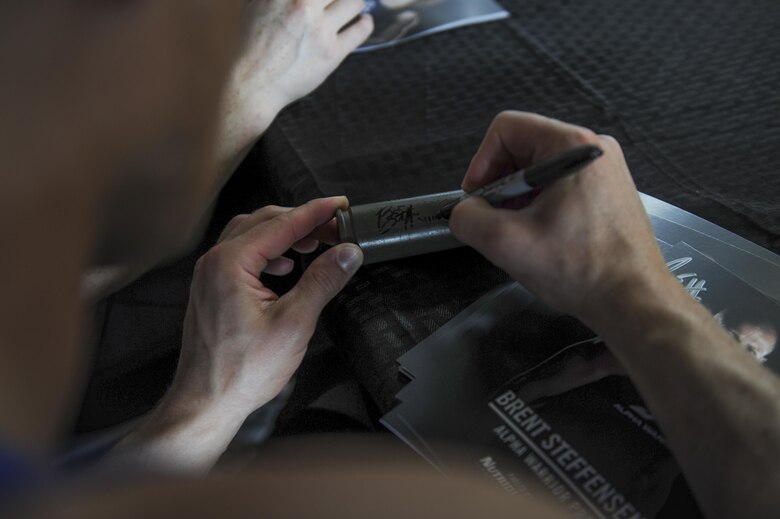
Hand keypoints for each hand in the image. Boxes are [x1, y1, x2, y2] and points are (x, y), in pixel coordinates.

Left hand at [169, 197, 362, 418]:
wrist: (205, 402)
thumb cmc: (241, 371)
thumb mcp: (294, 323)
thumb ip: (322, 281)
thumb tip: (347, 252)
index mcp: (229, 263)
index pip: (281, 224)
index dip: (315, 213)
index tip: (340, 205)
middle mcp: (214, 263)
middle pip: (263, 222)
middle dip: (301, 221)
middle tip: (334, 227)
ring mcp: (210, 276)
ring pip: (251, 236)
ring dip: (284, 234)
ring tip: (314, 243)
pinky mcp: (213, 290)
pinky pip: (241, 255)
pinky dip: (268, 252)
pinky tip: (285, 266)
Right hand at [221, 0, 372, 145]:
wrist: (254, 83)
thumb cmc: (251, 45)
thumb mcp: (255, 4)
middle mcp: (305, 6)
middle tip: (336, 1)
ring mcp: (321, 30)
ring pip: (354, 2)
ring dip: (356, 1)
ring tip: (355, 4)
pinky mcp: (332, 53)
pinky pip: (360, 31)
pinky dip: (365, 23)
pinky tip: (364, 20)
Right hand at [449, 112, 667, 319]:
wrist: (634, 302)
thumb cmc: (579, 269)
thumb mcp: (506, 243)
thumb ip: (468, 218)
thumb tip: (465, 211)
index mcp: (573, 145)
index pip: (506, 128)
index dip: (481, 162)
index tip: (477, 199)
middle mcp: (593, 148)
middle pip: (523, 147)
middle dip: (500, 184)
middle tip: (496, 221)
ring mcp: (604, 169)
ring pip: (540, 169)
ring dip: (519, 199)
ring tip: (520, 233)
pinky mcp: (608, 191)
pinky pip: (560, 185)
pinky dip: (540, 206)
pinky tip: (542, 237)